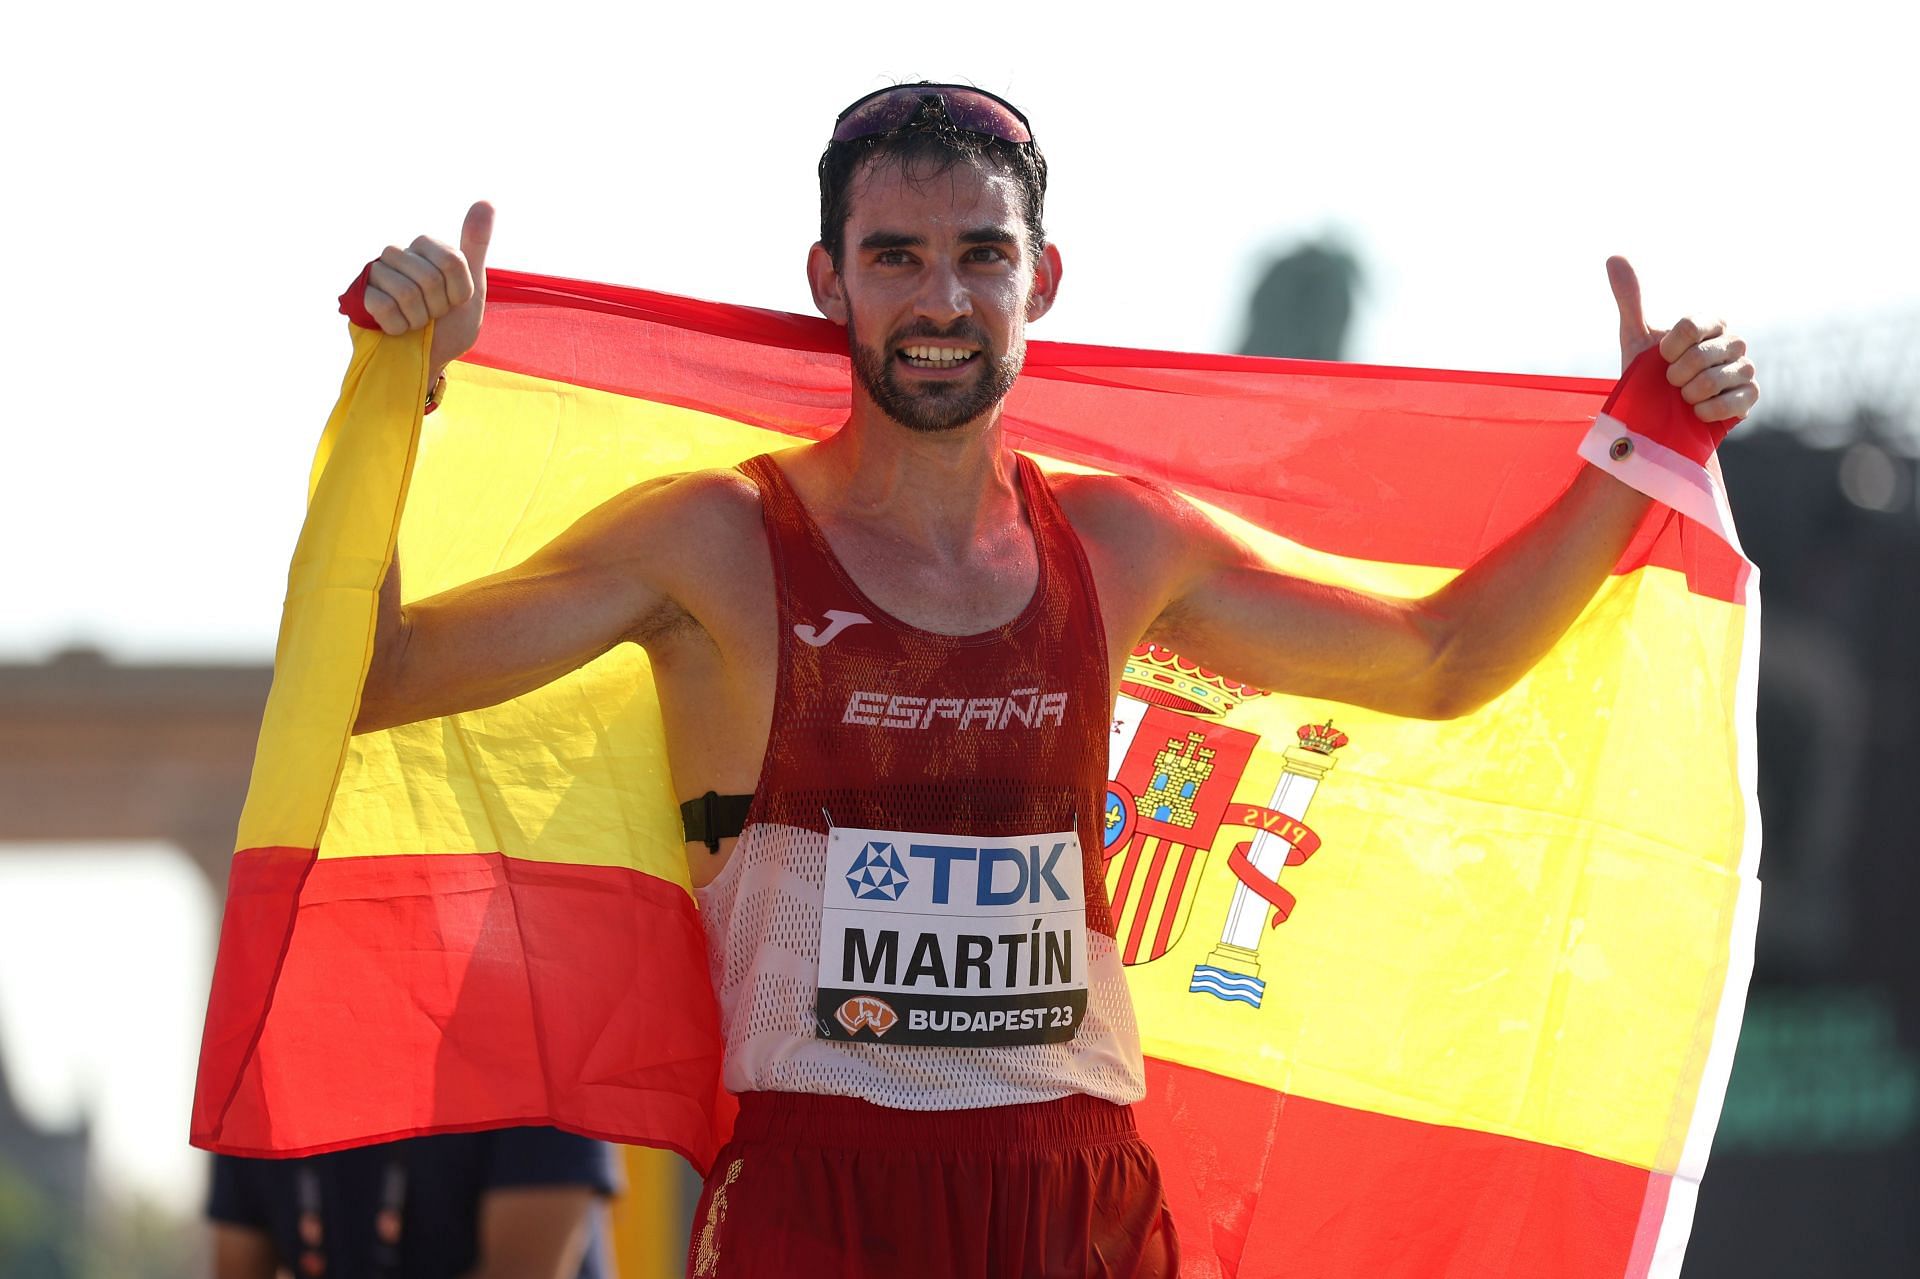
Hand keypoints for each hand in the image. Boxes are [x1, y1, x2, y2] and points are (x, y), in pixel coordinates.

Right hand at [362, 201, 494, 376]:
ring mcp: (378, 272)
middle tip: (434, 315)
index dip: (459, 292)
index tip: (456, 302)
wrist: (426, 361)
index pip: (452, 261)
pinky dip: (399, 327)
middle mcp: (400, 253)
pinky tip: (397, 328)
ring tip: (417, 322)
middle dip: (438, 308)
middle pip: (429, 278)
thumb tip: (486, 201)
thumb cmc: (450, 325)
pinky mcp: (361, 293)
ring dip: (419, 319)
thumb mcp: (473, 287)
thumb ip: (476, 244)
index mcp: (427, 247)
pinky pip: (384, 306)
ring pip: (406, 292)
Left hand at [1608, 255, 1756, 422]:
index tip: (1661, 358)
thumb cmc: (1650, 374)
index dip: (1668, 349)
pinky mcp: (1751, 396)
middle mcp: (1734, 341)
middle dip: (1674, 376)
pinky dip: (1706, 412)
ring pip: (1712, 381)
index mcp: (1711, 323)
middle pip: (1699, 357)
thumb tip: (1614, 257)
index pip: (1689, 326)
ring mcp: (1745, 368)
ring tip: (1684, 397)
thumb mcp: (1636, 337)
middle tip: (1671, 383)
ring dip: (1687, 395)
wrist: (1660, 417)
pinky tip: (1698, 412)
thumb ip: (1630, 298)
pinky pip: (1731, 404)